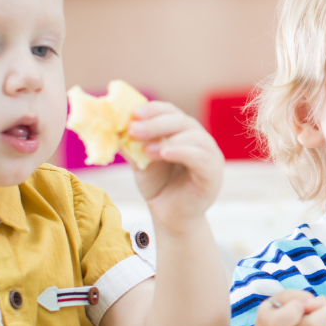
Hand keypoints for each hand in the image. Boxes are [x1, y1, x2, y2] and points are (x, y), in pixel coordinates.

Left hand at [128, 101, 224, 228]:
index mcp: (182, 131)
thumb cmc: (158, 185)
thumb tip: (111, 126)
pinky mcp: (214, 172)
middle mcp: (199, 138)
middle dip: (155, 123)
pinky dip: (182, 152)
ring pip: (193, 136)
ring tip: (146, 149)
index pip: (170, 111)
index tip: (134, 113)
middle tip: (133, 129)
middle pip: (181, 120)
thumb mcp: (140, 161)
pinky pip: (200, 156)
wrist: (170, 216)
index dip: (153, 109)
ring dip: (167, 138)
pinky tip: (165, 154)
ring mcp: (209, 154)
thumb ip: (132, 144)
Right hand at [246, 289, 325, 325]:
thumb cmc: (277, 318)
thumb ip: (298, 296)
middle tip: (318, 306)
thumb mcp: (280, 300)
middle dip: (324, 310)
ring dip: (323, 323)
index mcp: (268, 322)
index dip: (299, 306)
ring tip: (310, 323)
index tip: (298, 305)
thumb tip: (319, 304)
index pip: (289, 316)